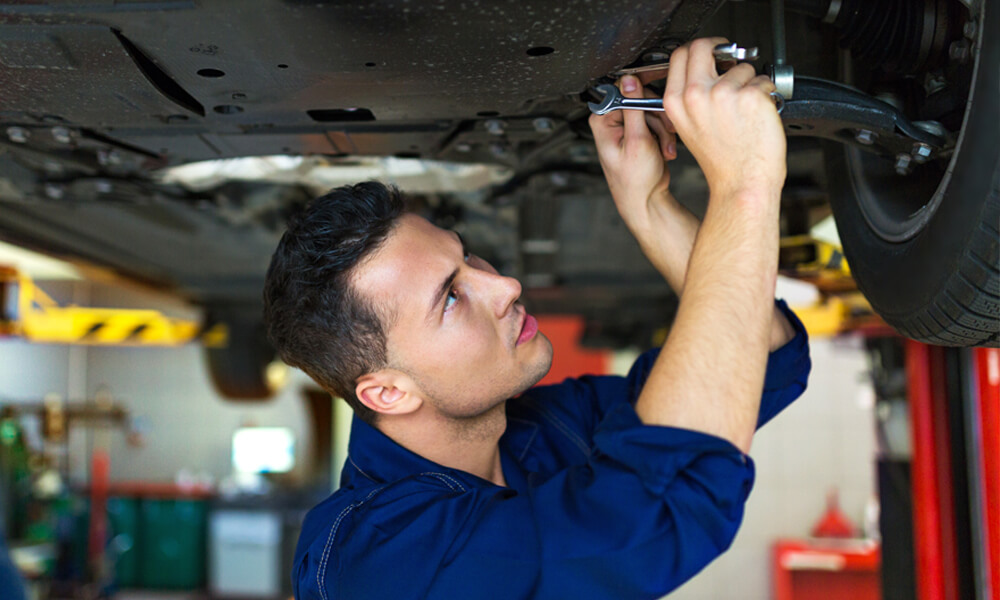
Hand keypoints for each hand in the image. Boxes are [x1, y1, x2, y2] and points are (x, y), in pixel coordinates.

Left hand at [589, 74, 678, 234]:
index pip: (626, 91)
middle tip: (666, 135)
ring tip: (665, 149)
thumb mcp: (637, 140)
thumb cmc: (635, 180)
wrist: (646, 200)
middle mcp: (612, 121)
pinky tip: (664, 151)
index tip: (659, 112)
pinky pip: (658, 122)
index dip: (645, 100)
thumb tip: (629, 80)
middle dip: (658, 119)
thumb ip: (633, 108)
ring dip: (664, 131)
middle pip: (642, 100)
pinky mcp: (640, 133)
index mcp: (603, 120)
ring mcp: (626, 127)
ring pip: (653, 112)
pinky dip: (665, 136)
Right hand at [662, 37, 785, 199]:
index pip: (680, 55)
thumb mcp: (688, 127)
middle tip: (732, 59)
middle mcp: (695, 95)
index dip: (699, 49)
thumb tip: (708, 69)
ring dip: (750, 82)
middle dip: (721, 48)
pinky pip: (763, 80)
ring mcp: (723, 94)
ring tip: (746, 111)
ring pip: (741, 67)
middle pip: (705, 46)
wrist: (742, 182)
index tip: (711, 51)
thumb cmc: (722, 161)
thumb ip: (690, 96)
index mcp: (676, 102)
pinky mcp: (750, 96)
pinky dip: (766, 94)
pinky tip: (758, 116)